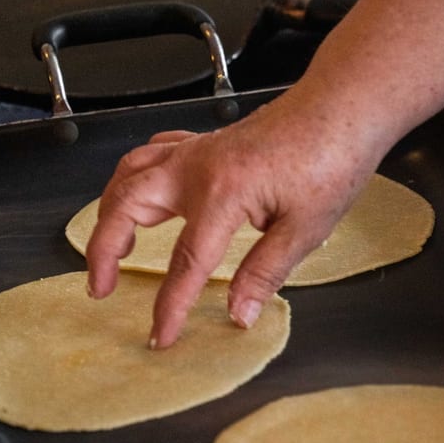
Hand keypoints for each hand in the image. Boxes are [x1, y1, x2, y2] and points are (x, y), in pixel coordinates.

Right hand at [86, 88, 382, 347]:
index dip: (170, 306)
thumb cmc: (333, 158)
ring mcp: (199, 149)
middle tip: (100, 286)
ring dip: (110, 208)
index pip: (185, 263)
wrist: (343, 107)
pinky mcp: (209, 141)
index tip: (161, 335)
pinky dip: (138, 173)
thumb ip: (265, 272)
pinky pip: (156, 152)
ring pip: (131, 171)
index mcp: (222, 193)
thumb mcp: (305, 228)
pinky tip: (144, 189)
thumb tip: (239, 312)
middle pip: (126, 205)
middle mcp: (198, 167)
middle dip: (103, 250)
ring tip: (109, 243)